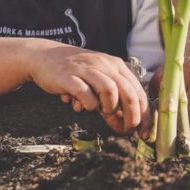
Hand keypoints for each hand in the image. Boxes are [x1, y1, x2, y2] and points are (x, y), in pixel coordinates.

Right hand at [26, 46, 146, 135]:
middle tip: (128, 130)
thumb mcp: (99, 78)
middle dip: (132, 117)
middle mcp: (104, 65)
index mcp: (116, 65)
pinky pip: (85, 94)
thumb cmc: (75, 71)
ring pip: (110, 91)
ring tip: (102, 111)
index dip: (144, 114)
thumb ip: (113, 98)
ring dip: (110, 107)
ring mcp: (87, 70)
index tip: (145, 132)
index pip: (138, 90)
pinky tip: (81, 106)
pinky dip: (87, 104)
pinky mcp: (69, 77)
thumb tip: (126, 122)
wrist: (44, 56)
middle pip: (128, 92)